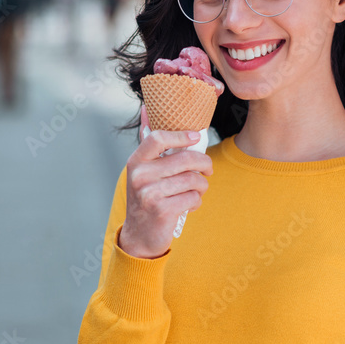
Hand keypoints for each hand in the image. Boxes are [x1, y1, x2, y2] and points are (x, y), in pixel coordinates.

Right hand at [118, 104, 212, 258]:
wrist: (140, 235)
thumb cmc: (147, 197)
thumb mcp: (142, 171)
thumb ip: (149, 144)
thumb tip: (147, 108)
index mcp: (136, 162)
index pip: (158, 138)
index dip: (181, 136)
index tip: (196, 138)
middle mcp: (140, 176)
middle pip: (185, 159)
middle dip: (204, 164)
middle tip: (208, 170)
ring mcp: (150, 194)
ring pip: (193, 180)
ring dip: (202, 186)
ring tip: (197, 190)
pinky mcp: (162, 211)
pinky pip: (193, 198)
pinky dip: (197, 201)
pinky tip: (189, 204)